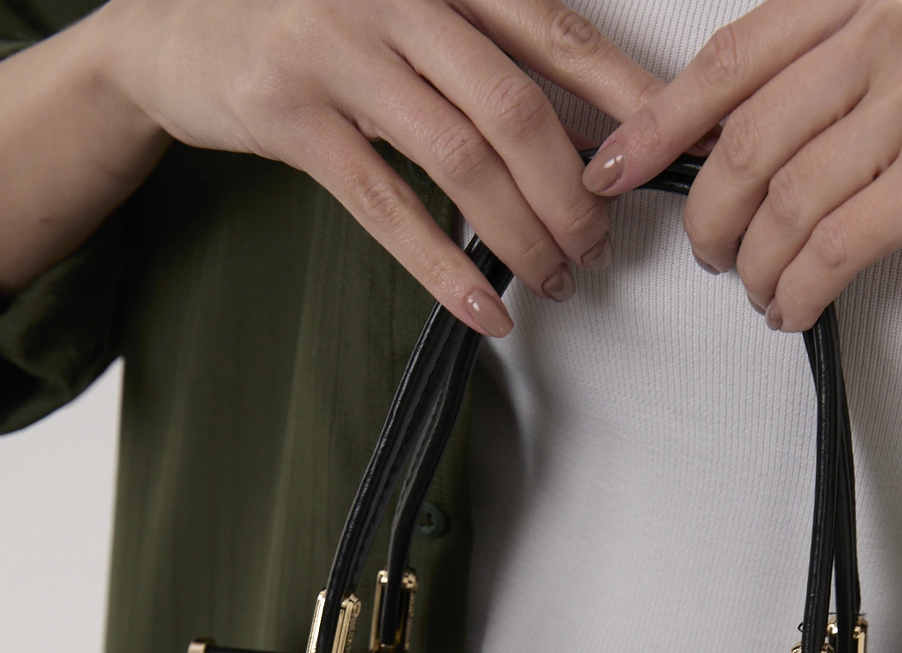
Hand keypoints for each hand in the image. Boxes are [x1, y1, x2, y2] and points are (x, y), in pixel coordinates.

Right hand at [1, 0, 659, 327]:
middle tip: (597, 242)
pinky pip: (388, 207)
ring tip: (555, 277)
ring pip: (460, 159)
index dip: (616, 95)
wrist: (171, 33)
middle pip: (513, 105)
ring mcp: (338, 53)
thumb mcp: (397, 15)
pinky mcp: (292, 118)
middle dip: (569, 190)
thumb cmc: (304, 27)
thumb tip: (582, 135)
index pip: (550, 30)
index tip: (664, 149)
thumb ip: (478, 58)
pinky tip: (486, 308)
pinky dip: (446, 267)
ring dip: (520, 233)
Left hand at [581, 0, 901, 328]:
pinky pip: (832, 245)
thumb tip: (752, 130)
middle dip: (710, 213)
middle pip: (750, 134)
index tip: (619, 160)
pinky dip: (799, 288)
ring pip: (785, 198)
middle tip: (707, 250)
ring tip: (761, 289)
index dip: (664, 118)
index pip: (741, 52)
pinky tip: (797, 304)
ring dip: (756, 264)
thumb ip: (854, 67)